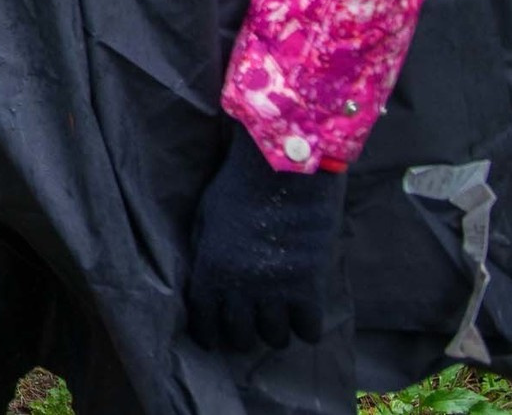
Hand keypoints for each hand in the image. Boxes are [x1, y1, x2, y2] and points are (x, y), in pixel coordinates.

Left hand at [184, 130, 347, 352]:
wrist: (285, 172)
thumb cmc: (238, 186)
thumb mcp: (205, 217)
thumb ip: (203, 251)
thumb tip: (202, 278)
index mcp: (210, 269)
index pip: (203, 320)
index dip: (206, 334)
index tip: (211, 340)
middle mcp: (241, 287)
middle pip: (239, 336)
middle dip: (240, 336)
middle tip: (247, 328)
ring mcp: (276, 290)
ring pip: (274, 338)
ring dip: (273, 333)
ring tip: (276, 322)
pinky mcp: (309, 287)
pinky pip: (308, 330)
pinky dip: (305, 329)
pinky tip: (303, 318)